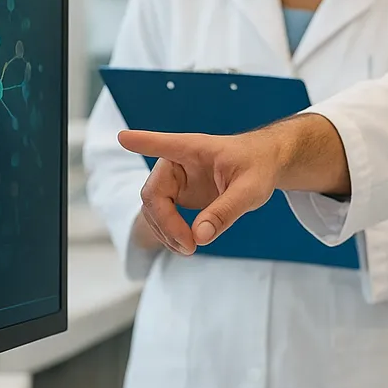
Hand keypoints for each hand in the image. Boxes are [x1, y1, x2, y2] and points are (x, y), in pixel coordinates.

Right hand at [117, 130, 282, 255]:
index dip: (142, 142)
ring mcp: (176, 180)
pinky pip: (164, 217)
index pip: (164, 144)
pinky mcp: (179, 195)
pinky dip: (170, 234)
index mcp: (193, 149)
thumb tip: (199, 237)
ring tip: (189, 250)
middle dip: (165, 223)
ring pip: (154, 210)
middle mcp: (177, 163)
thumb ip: (225, 211)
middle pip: (153, 194)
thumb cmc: (258, 167)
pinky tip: (186, 245)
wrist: (265, 166)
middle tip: (188, 247)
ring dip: (165, 233)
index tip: (122, 137)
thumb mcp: (250, 190)